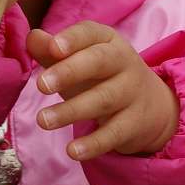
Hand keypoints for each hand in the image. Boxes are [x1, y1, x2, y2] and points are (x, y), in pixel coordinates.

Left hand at [28, 22, 179, 160]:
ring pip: (104, 99)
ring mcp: (132, 93)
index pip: (91, 33)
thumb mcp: (80, 62)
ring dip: (72, 110)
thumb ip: (53, 52)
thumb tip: (32, 38)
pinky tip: (72, 151)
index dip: (73, 39)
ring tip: (43, 121)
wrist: (152, 106)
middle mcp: (124, 63)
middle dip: (71, 71)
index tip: (53, 48)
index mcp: (108, 42)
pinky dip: (94, 143)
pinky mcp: (135, 123)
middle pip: (100, 61)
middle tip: (41, 85)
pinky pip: (114, 133)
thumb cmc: (103, 78)